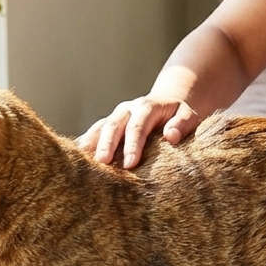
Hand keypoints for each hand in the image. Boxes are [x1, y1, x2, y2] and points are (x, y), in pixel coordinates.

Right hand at [76, 96, 200, 168]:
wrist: (169, 101)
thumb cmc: (179, 114)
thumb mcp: (188, 115)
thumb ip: (182, 124)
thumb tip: (171, 136)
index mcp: (147, 107)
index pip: (138, 126)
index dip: (132, 145)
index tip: (129, 164)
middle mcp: (127, 109)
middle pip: (114, 125)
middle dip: (107, 144)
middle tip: (102, 163)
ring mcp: (116, 115)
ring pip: (100, 127)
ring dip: (91, 143)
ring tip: (83, 162)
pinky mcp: (109, 123)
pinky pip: (95, 132)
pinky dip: (86, 143)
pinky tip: (77, 157)